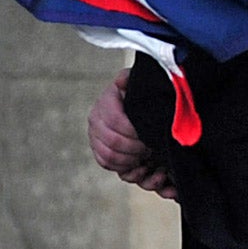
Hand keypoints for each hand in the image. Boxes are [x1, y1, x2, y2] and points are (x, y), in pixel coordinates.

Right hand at [88, 69, 174, 199]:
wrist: (135, 100)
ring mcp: (95, 136)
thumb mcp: (140, 81)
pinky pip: (107, 164)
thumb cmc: (141, 91)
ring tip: (148, 158)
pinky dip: (124, 169)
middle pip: (113, 143)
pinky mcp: (99, 150)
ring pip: (109, 157)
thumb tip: (122, 80)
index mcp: (105, 102)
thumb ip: (131, 79)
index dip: (134, 132)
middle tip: (152, 149)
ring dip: (130, 161)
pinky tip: (140, 167)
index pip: (116, 122)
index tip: (151, 136)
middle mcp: (95, 120)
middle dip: (135, 149)